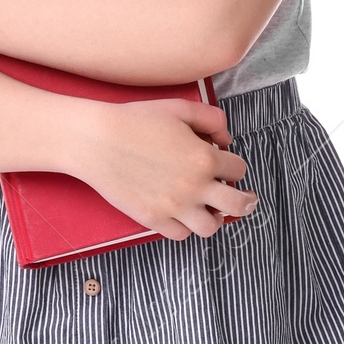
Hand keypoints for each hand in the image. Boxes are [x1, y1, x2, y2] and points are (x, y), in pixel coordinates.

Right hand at [72, 97, 257, 240]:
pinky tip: (183, 214)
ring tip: (210, 210)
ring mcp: (174, 207)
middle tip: (245, 199)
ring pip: (211, 227)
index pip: (238, 170)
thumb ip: (211, 119)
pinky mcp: (153, 219)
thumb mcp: (180, 108)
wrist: (97, 140)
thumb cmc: (136, 120)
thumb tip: (226, 140)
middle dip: (246, 201)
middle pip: (237, 205)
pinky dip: (186, 227)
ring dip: (215, 218)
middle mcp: (194, 187)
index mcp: (205, 159)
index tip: (225, 165)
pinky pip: (181, 235)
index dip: (233, 166)